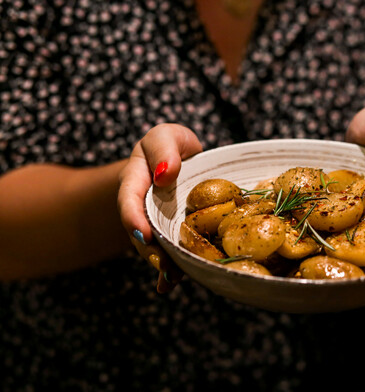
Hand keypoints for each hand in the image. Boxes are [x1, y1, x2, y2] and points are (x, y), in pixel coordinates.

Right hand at [118, 123, 203, 291]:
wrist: (177, 164)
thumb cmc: (171, 148)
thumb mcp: (167, 137)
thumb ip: (164, 149)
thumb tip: (165, 174)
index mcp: (136, 179)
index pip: (129, 198)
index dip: (133, 216)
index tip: (141, 234)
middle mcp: (141, 205)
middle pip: (140, 229)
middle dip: (150, 250)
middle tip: (165, 265)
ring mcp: (154, 223)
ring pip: (154, 245)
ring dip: (162, 262)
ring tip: (173, 276)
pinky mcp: (169, 235)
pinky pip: (167, 253)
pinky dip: (168, 270)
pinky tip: (168, 285)